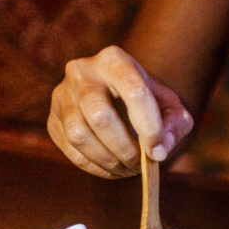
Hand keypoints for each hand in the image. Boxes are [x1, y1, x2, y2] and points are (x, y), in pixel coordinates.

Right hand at [47, 45, 194, 178]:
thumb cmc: (148, 103)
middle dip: (125, 148)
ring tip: (128, 168)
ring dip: (109, 161)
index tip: (159, 153)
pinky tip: (113, 168)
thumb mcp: (171, 107)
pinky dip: (95, 167)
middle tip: (141, 164)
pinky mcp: (52, 121)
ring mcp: (61, 96)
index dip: (149, 128)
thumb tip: (161, 149)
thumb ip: (176, 124)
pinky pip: (71, 151)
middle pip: (99, 116)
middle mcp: (81, 72)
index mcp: (115, 60)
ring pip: (79, 135)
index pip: (134, 92)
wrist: (118, 99)